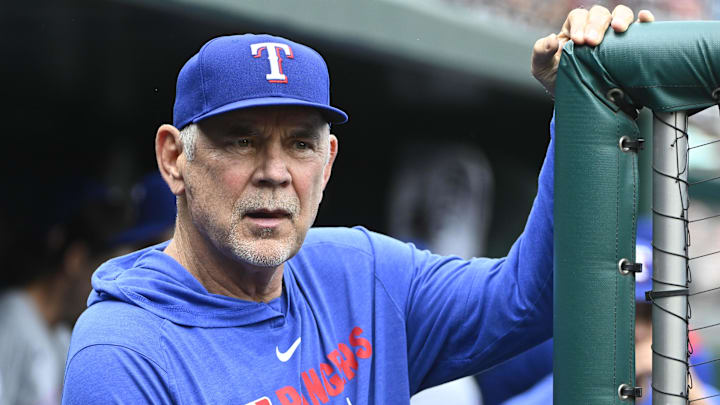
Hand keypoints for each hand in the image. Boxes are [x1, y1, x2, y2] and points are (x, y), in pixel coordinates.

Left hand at [531, 5, 654, 95]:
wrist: (578, 99)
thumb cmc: (559, 80)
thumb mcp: (543, 69)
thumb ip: (541, 52)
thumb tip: (550, 39)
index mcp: (574, 28)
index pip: (578, 17)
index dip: (579, 24)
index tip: (579, 41)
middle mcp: (595, 27)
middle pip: (599, 14)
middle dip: (597, 25)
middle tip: (593, 42)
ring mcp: (614, 36)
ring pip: (621, 14)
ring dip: (621, 18)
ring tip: (619, 30)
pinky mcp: (630, 46)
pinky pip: (641, 28)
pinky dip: (644, 22)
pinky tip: (644, 20)